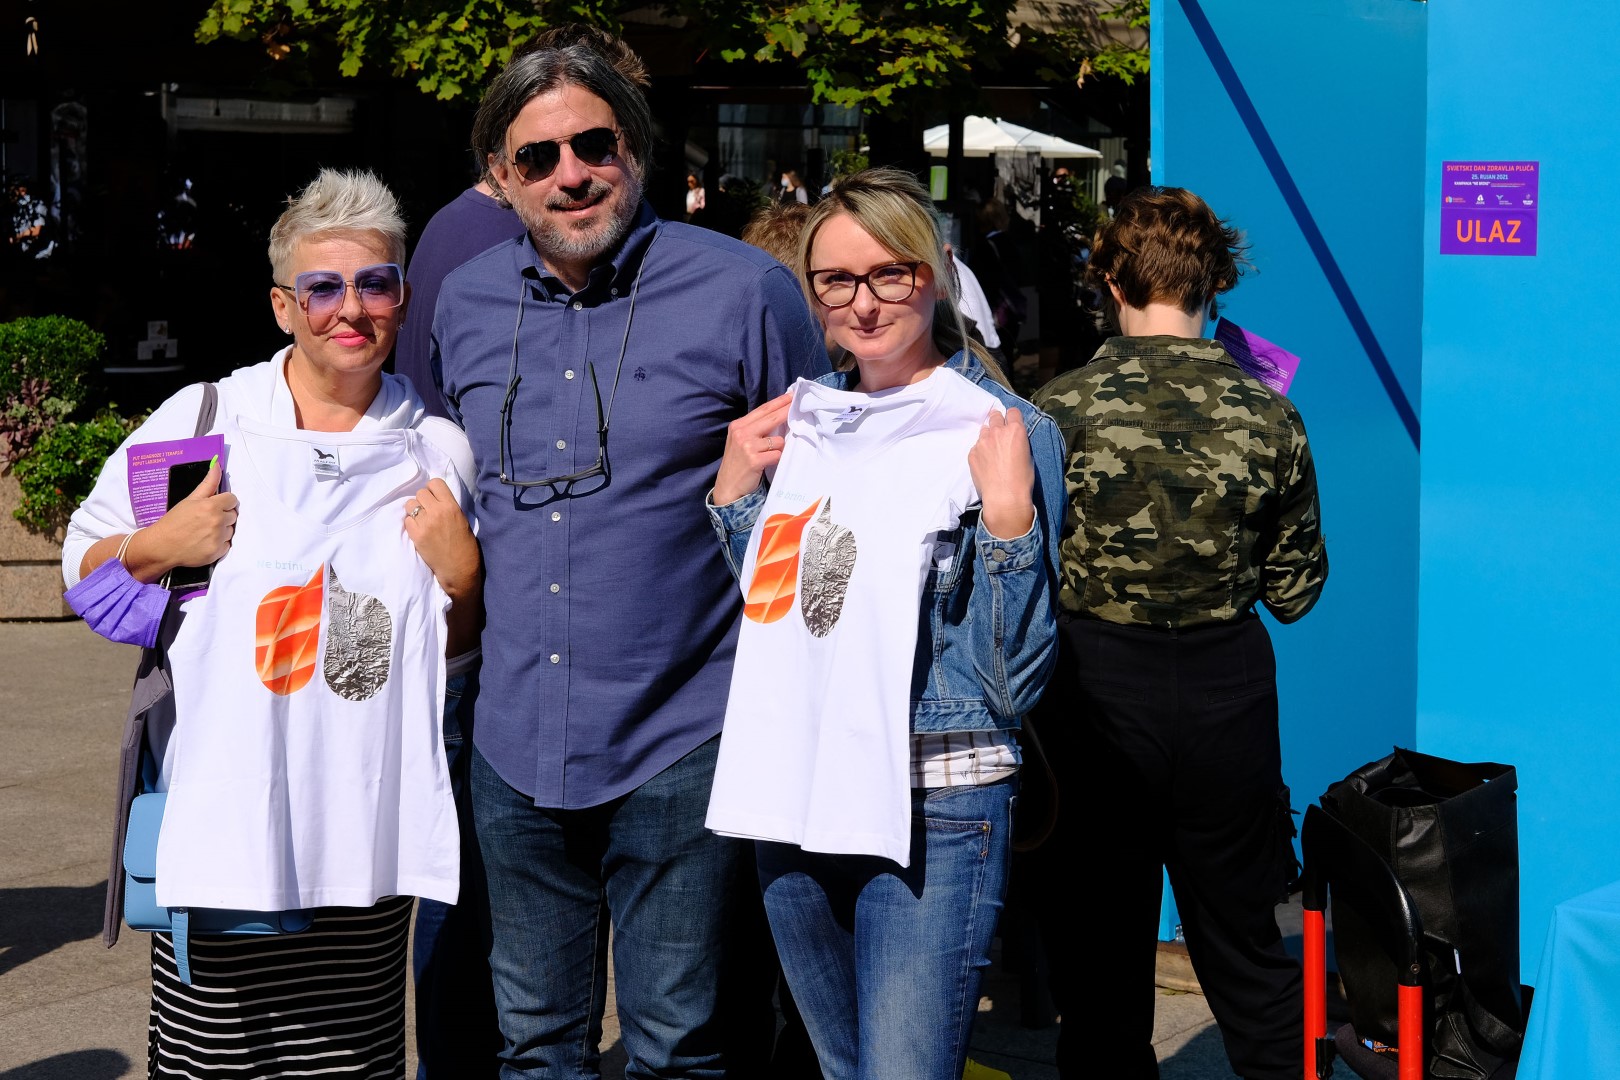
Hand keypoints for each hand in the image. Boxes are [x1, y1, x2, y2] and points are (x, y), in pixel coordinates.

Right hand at [145, 462, 237, 568]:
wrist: (162, 546)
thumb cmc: (174, 521)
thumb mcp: (190, 499)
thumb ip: (208, 483)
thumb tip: (217, 464)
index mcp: (211, 506)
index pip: (232, 499)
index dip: (224, 502)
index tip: (214, 506)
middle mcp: (217, 522)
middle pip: (233, 515)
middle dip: (223, 515)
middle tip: (206, 519)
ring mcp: (218, 538)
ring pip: (231, 530)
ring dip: (222, 530)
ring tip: (205, 531)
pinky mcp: (217, 552)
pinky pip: (227, 544)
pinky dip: (219, 543)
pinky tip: (206, 541)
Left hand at [404, 478, 480, 599]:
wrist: (459, 568)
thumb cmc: (464, 545)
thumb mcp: (462, 519)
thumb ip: (448, 507)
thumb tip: (435, 499)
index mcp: (452, 506)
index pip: (435, 483)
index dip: (433, 489)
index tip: (434, 497)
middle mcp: (437, 512)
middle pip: (420, 493)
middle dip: (423, 500)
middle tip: (427, 510)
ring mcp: (425, 524)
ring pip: (410, 504)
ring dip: (414, 510)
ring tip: (421, 520)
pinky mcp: (416, 535)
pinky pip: (406, 521)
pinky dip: (411, 524)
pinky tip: (419, 531)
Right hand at [713, 390, 792, 505]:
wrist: (728, 487)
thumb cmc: (738, 463)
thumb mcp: (741, 441)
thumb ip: (755, 428)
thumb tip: (779, 416)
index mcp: (738, 425)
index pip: (763, 410)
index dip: (778, 402)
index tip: (791, 395)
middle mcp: (741, 433)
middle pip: (771, 418)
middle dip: (786, 410)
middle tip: (798, 404)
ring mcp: (747, 446)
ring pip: (778, 440)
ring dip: (779, 448)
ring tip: (768, 456)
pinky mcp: (754, 460)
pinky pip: (777, 455)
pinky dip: (776, 459)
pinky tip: (767, 463)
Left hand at [968, 407, 1035, 539]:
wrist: (1004, 497)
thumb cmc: (1022, 479)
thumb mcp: (1028, 456)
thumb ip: (1019, 441)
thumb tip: (1013, 440)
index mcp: (1015, 430)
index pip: (1012, 412)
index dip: (1012, 417)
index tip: (1012, 423)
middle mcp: (997, 432)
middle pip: (995, 416)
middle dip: (998, 422)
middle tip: (1000, 434)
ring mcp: (982, 442)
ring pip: (984, 430)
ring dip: (988, 436)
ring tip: (992, 450)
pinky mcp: (972, 453)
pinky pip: (976, 446)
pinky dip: (981, 451)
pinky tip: (985, 463)